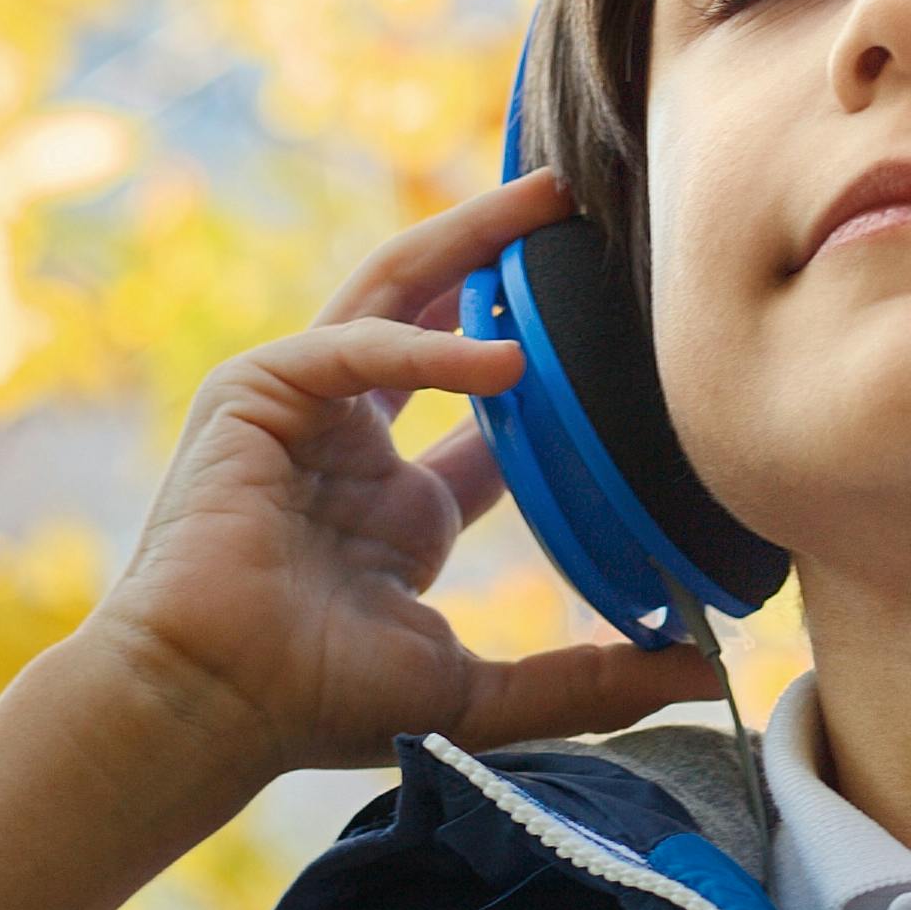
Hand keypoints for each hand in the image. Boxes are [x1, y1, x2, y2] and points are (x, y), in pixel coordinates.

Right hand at [74, 168, 728, 800]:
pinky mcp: (256, 392)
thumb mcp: (481, 691)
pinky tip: (501, 359)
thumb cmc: (315, 703)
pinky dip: (426, 343)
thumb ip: (586, 681)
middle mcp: (354, 445)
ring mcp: (303, 411)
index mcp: (401, 509)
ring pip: (392, 294)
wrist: (207, 706)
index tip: (631, 337)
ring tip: (547, 203)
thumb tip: (704, 677)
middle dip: (506, 259)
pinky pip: (352, 343)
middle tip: (585, 211)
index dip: (555, 373)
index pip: (493, 419)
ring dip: (466, 244)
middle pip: (440, 318)